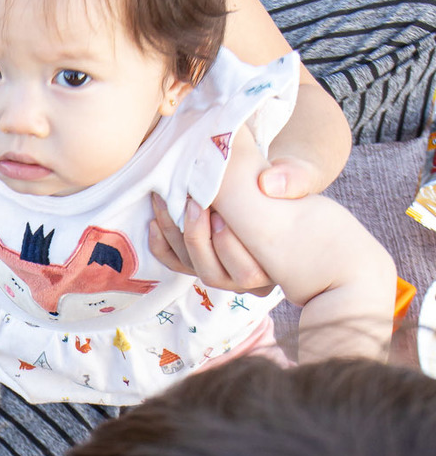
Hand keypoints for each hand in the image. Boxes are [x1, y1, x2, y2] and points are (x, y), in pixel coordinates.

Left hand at [147, 151, 328, 293]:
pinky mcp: (199, 263)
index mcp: (276, 267)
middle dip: (198, 238)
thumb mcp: (300, 176)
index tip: (219, 213)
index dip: (229, 244)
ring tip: (168, 202)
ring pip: (191, 266)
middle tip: (195, 203)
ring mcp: (221, 273)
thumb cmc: (288, 184)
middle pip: (214, 273)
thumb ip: (294, 177)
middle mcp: (247, 280)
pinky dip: (160, 245)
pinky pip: (175, 263)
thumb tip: (268, 182)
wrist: (273, 187)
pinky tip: (154, 221)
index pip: (248, 271)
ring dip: (174, 234)